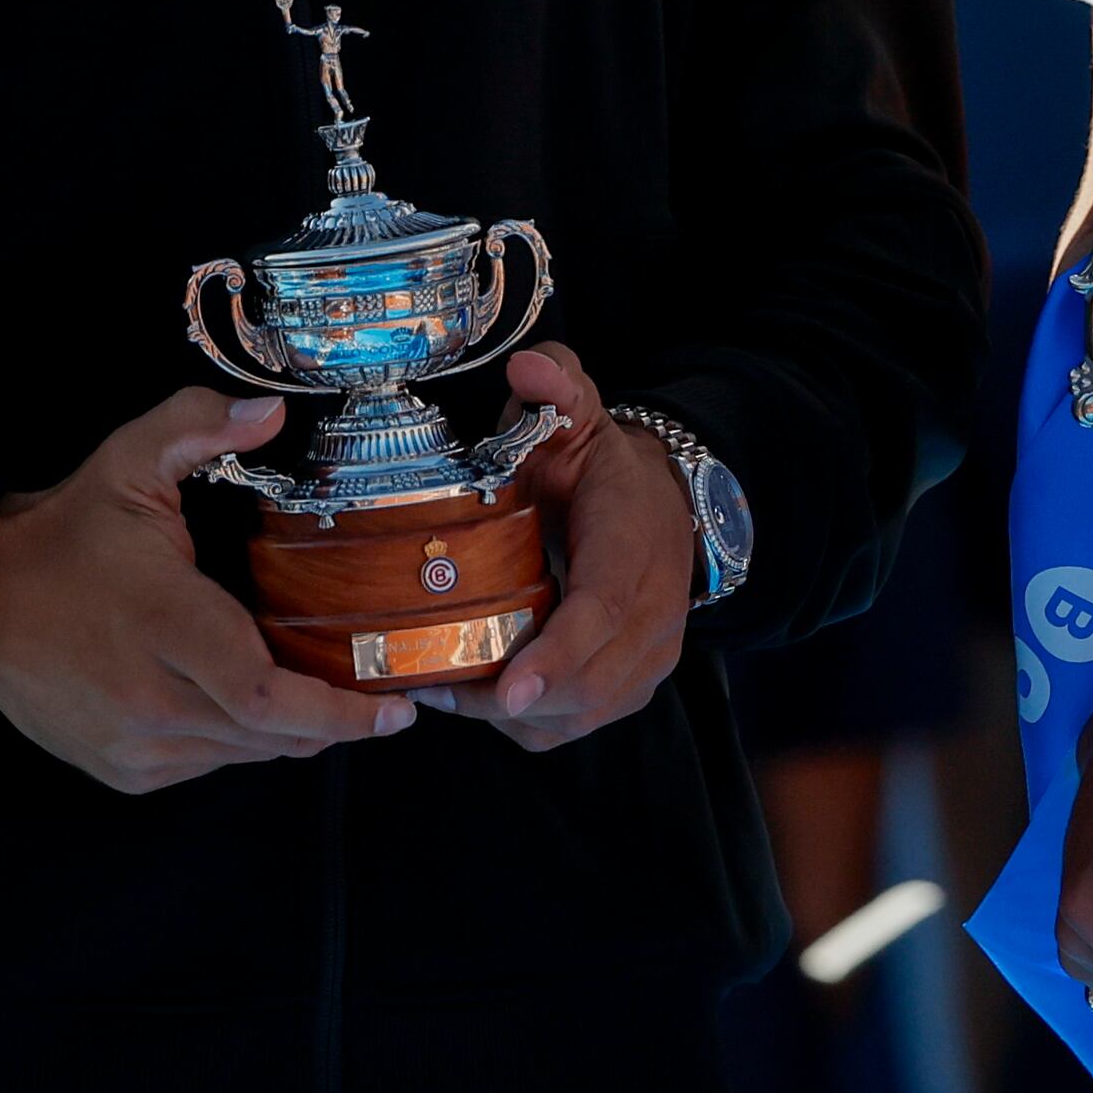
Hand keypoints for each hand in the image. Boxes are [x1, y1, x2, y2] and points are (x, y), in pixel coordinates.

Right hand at [0, 390, 413, 791]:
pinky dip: (238, 742)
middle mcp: (152, 701)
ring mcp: (134, 745)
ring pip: (242, 755)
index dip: (338, 711)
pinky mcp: (121, 770)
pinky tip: (246, 705)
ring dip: (286, 732)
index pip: (266, 694)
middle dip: (332, 722)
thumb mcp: (128, 463)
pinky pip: (205, 765)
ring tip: (318, 696)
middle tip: (376, 699)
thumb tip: (270, 414)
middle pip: (269, 734)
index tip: (395, 709)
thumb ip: (197, 426)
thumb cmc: (62, 538)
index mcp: (166, 626)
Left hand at [414, 341, 690, 750]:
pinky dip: (523, 721)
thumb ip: (557, 387)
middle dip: (503, 697)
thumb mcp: (581, 419)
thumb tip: (528, 367)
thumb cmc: (603, 473)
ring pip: (577, 715)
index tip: (510, 690)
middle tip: (427, 682)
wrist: (666, 510)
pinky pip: (573, 726)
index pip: (603, 611)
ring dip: (506, 714)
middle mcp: (655, 615)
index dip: (557, 656)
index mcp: (635, 546)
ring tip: (440, 686)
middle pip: (584, 684)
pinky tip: (477, 694)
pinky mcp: (631, 688)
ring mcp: (648, 661)